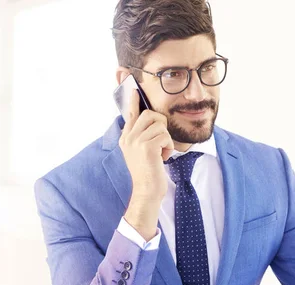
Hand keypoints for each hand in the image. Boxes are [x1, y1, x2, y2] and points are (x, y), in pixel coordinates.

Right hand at [120, 89, 173, 240]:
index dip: (132, 98)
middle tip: (160, 143)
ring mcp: (135, 141)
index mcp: (125, 137)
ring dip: (166, 139)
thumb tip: (151, 119)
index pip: (130, 112)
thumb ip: (143, 136)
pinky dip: (169, 148)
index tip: (130, 82)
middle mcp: (127, 137)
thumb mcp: (143, 152)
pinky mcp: (146, 147)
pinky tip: (162, 158)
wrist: (147, 192)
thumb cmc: (149, 173)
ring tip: (160, 153)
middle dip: (161, 126)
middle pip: (150, 114)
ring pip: (160, 125)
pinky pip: (165, 136)